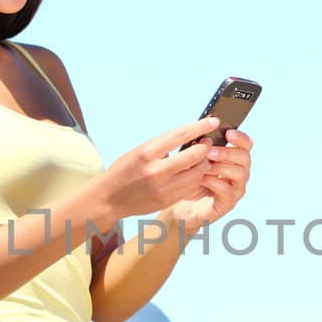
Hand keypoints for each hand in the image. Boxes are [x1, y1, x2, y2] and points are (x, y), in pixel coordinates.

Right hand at [94, 115, 221, 224]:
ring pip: (197, 173)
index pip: (180, 135)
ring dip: (204, 163)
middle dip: (205, 147)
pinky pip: (191, 187)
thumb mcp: (138, 151)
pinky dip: (196, 177)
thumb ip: (162, 145)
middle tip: (207, 143)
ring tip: (201, 158)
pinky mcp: (167, 200)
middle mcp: (156, 170)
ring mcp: (163, 188)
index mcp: (147, 152)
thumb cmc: (123, 170)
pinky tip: (194, 172)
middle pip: (194, 155)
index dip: (200, 127)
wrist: (108, 198)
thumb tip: (189, 135)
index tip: (213, 121)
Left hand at [160, 127, 252, 235]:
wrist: (177, 204)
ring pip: (240, 174)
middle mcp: (238, 173)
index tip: (228, 133)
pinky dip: (215, 182)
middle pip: (245, 158)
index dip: (241, 138)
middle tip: (210, 151)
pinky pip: (228, 191)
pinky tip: (201, 179)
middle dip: (228, 152)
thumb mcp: (191, 158)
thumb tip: (202, 129)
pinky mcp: (227, 203)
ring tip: (204, 165)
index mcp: (233, 159)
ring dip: (221, 167)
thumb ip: (201, 145)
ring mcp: (235, 189)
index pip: (246, 145)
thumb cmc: (185, 178)